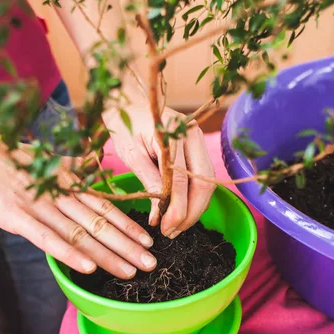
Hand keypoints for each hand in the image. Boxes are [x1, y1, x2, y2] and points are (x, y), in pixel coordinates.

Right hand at [0, 129, 156, 276]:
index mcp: (67, 183)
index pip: (105, 206)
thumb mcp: (44, 165)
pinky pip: (49, 239)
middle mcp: (60, 194)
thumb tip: (87, 177)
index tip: (149, 240)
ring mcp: (40, 205)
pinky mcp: (17, 216)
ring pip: (82, 233)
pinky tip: (89, 268)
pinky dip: (71, 254)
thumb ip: (68, 174)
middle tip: (151, 263)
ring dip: (109, 254)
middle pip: (101, 223)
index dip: (128, 224)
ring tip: (131, 271)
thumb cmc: (7, 161)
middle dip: (128, 245)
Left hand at [105, 104, 215, 237]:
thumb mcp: (131, 154)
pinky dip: (196, 197)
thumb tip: (158, 216)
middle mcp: (193, 135)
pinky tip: (182, 211)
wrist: (130, 101)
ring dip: (195, 208)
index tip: (165, 228)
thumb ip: (148, 182)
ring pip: (208, 182)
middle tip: (173, 232)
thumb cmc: (125, 125)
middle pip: (203, 183)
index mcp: (173, 134)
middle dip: (190, 213)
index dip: (176, 209)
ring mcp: (199, 139)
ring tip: (176, 227)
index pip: (181, 181)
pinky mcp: (199, 146)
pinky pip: (204, 177)